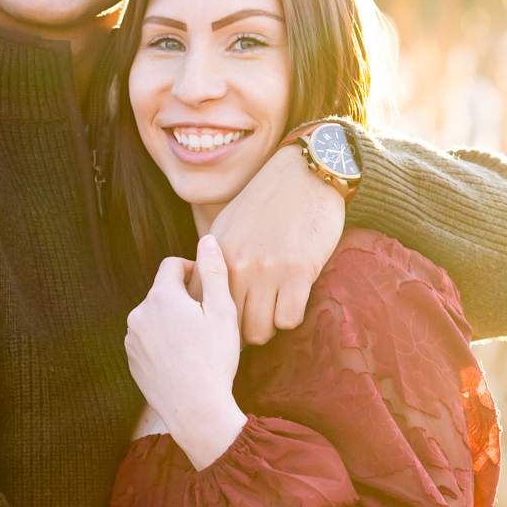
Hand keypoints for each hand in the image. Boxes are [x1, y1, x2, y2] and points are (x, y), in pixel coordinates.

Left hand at [124, 236, 245, 470]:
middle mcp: (139, 314)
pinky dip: (162, 341)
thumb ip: (214, 272)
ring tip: (195, 342)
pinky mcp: (131, 360)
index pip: (171, 265)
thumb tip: (207, 239)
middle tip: (207, 319)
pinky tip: (182, 358)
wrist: (196, 410)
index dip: (191, 269)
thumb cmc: (214, 360)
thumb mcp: (223, 312)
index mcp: (161, 298)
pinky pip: (147, 339)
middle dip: (182, 298)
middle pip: (161, 292)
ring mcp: (131, 339)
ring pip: (154, 317)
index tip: (207, 286)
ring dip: (171, 320)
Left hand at [208, 142, 346, 344]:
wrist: (305, 174)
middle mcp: (236, 264)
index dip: (213, 319)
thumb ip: (215, 258)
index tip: (227, 318)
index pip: (200, 305)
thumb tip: (202, 291)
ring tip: (274, 313)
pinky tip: (294, 302)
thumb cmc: (269, 201)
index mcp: (216, 254)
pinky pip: (288, 320)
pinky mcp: (298, 272)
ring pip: (258, 331)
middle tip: (256, 320)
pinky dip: (291, 318)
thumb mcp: (229, 225)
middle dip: (242, 331)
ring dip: (268, 327)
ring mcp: (266, 269)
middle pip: (229, 326)